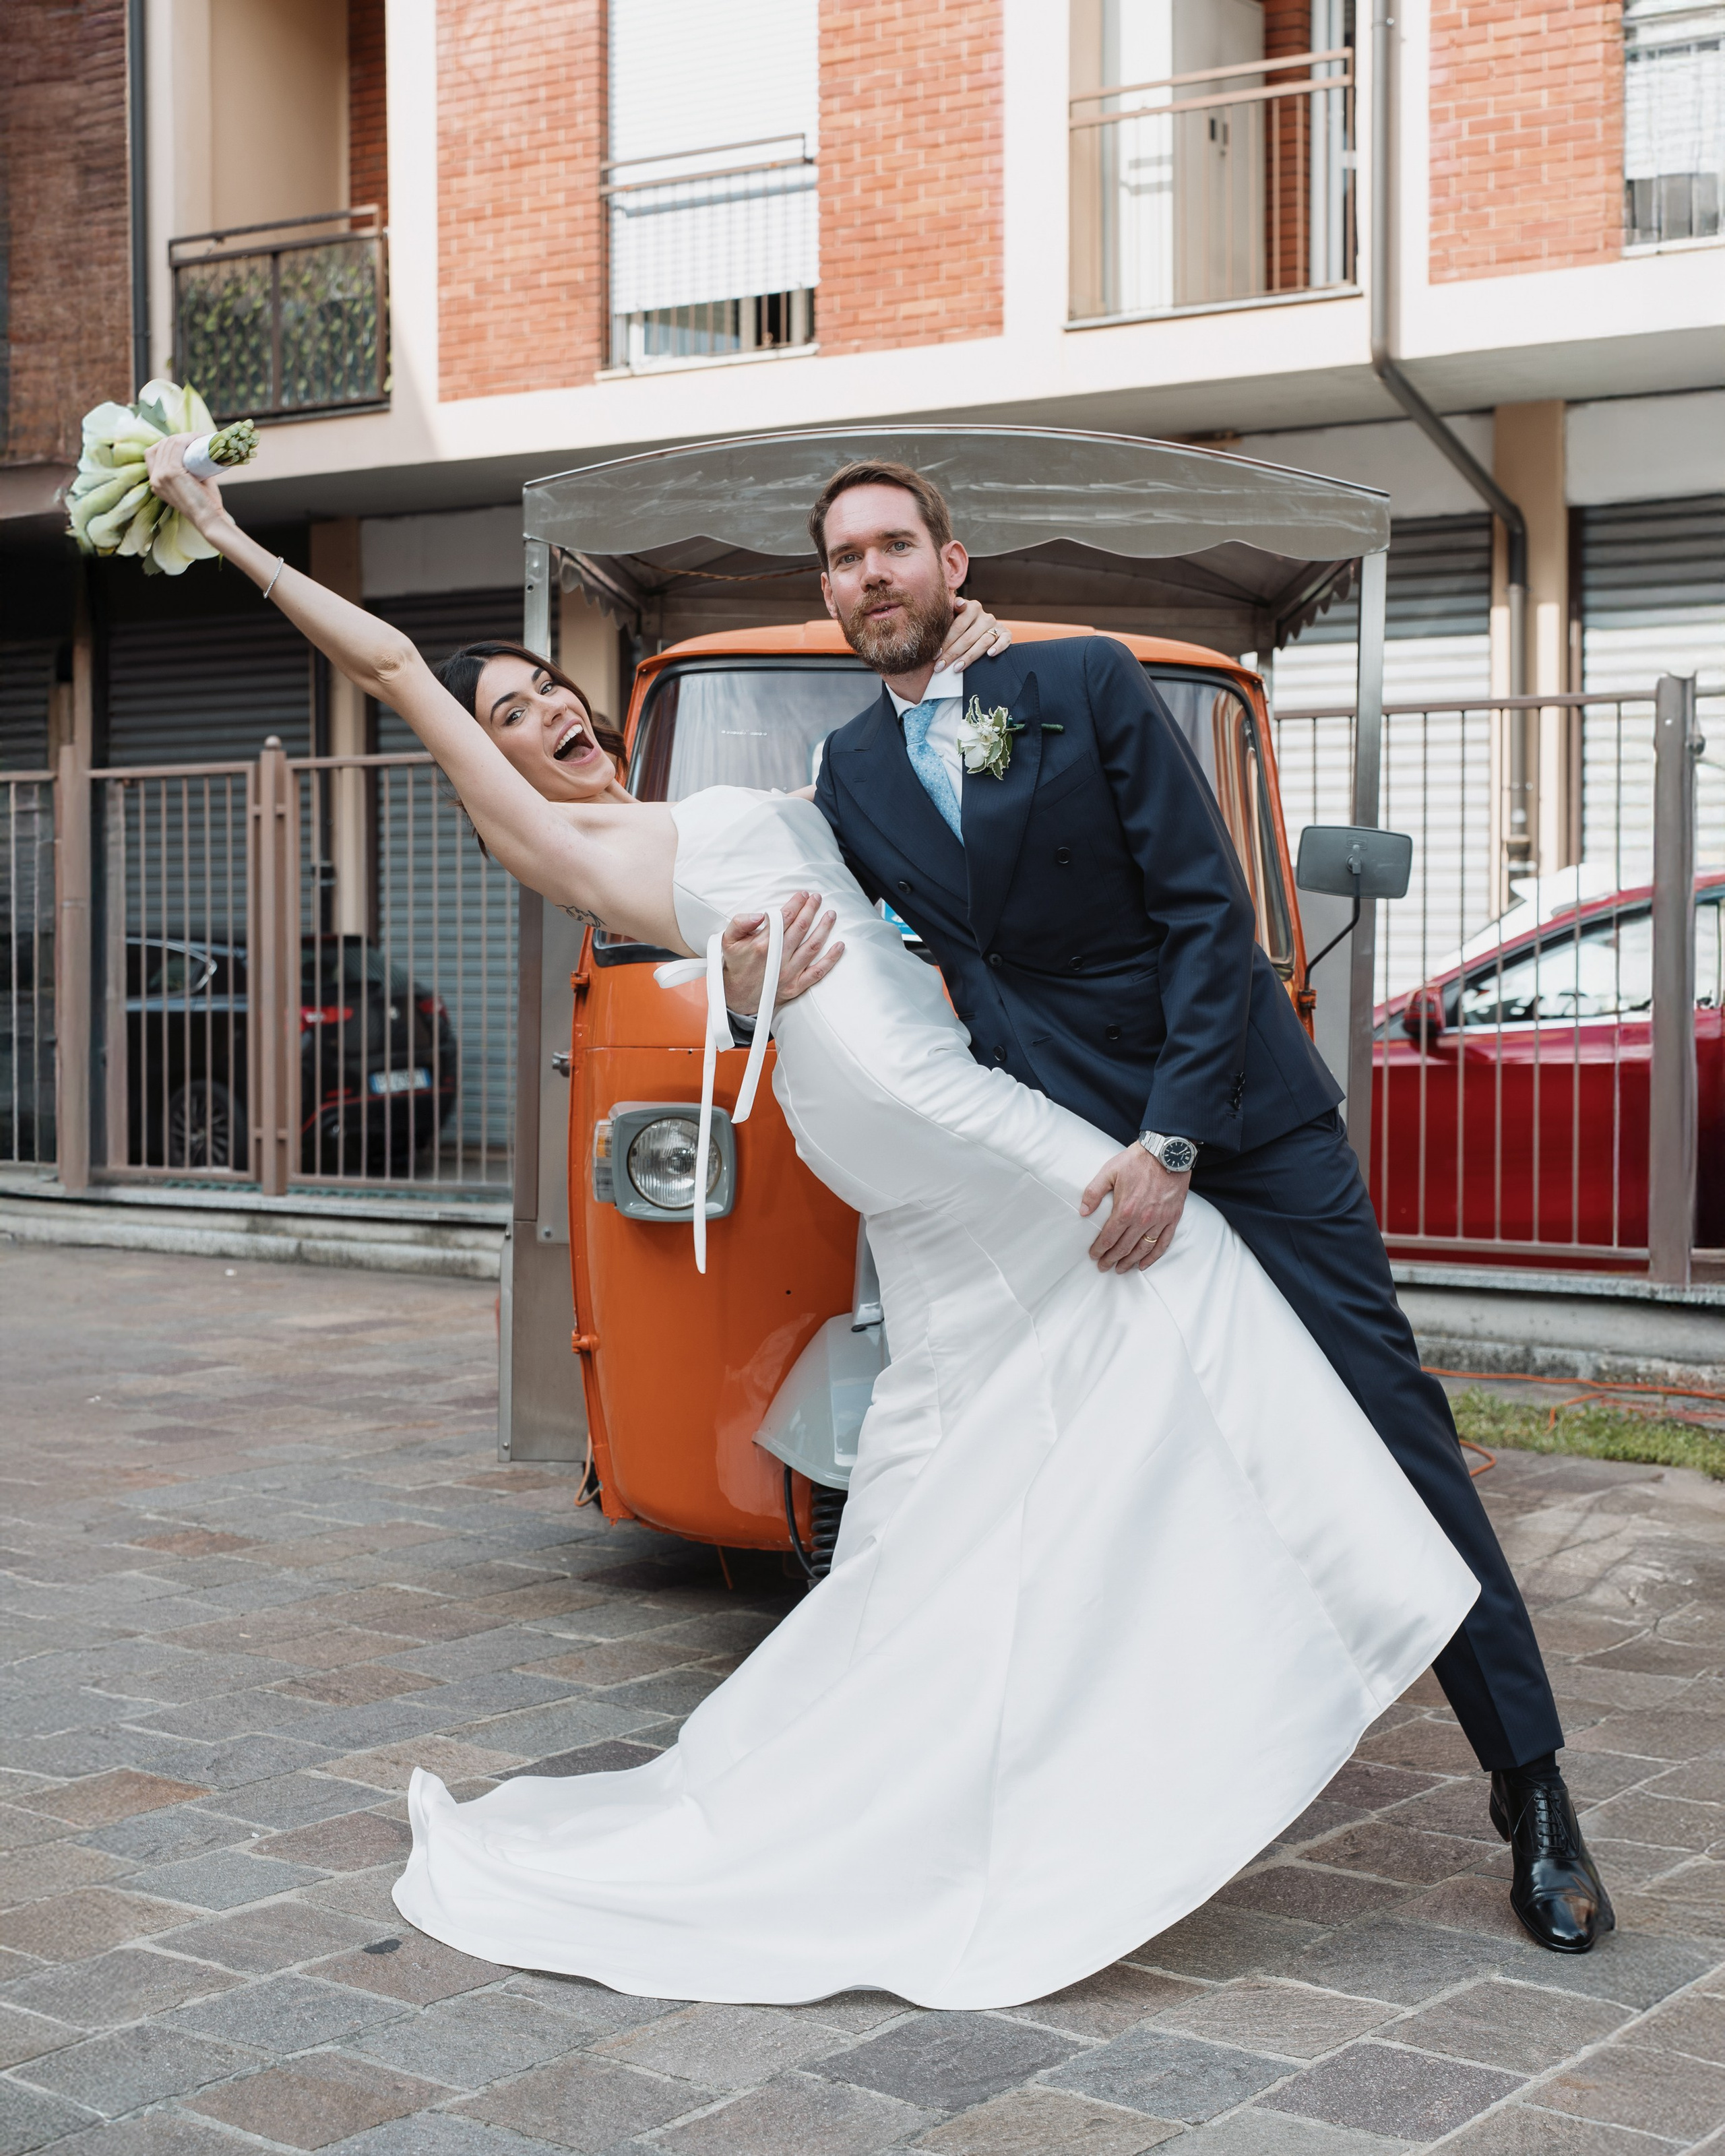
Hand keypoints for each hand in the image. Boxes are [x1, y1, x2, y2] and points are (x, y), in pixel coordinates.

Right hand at [144, 435, 226, 535]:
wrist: (209, 520)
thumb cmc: (206, 505)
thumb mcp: (190, 484)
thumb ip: (188, 470)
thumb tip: (197, 452)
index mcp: (156, 482)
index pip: (153, 453)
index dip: (168, 444)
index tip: (186, 442)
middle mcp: (155, 478)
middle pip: (161, 445)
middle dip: (178, 438)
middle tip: (197, 438)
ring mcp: (161, 475)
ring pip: (169, 443)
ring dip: (185, 437)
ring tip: (200, 437)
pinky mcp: (172, 472)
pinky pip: (178, 445)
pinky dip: (188, 438)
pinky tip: (198, 438)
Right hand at [721, 890, 843, 1016]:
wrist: (737, 997)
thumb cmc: (736, 965)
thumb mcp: (727, 940)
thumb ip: (740, 923)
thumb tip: (760, 914)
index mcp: (763, 945)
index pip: (785, 918)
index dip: (796, 904)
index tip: (803, 895)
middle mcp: (778, 958)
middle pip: (801, 928)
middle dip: (811, 910)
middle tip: (817, 898)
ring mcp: (789, 973)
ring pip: (812, 946)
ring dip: (824, 928)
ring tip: (831, 914)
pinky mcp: (796, 986)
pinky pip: (818, 972)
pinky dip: (831, 959)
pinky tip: (840, 946)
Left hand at [934, 598, 1010, 673]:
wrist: (983, 627)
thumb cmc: (964, 624)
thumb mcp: (955, 616)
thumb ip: (951, 611)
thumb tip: (958, 603)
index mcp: (972, 607)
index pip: (957, 626)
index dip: (946, 641)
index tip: (935, 654)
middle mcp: (985, 616)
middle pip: (968, 637)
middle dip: (952, 654)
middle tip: (940, 666)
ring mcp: (996, 625)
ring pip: (983, 642)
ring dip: (969, 657)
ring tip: (956, 668)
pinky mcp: (1006, 634)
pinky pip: (1004, 641)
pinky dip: (998, 647)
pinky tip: (990, 654)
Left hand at [1079, 1144, 1190, 1271]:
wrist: (1167, 1153)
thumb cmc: (1137, 1161)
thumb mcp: (1109, 1171)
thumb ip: (1093, 1192)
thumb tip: (1083, 1211)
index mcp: (1125, 1209)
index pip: (1109, 1237)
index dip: (1099, 1249)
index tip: (1093, 1256)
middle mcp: (1142, 1219)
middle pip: (1124, 1247)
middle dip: (1111, 1259)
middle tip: (1103, 1267)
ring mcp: (1159, 1221)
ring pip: (1142, 1249)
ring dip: (1129, 1262)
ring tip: (1120, 1269)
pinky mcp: (1172, 1218)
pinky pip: (1162, 1243)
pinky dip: (1153, 1257)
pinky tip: (1143, 1264)